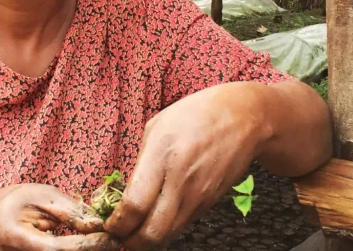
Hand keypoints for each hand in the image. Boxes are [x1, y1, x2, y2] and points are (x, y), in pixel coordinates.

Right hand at [0, 184, 117, 250]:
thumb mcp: (44, 197)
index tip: (111, 237)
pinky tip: (93, 246)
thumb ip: (70, 212)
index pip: (57, 248)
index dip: (87, 245)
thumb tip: (100, 225)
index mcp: (13, 238)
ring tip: (107, 243)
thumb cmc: (18, 202)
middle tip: (116, 242)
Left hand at [104, 82, 270, 249]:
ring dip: (148, 239)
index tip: (109, 223)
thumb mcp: (157, 127)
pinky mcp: (209, 203)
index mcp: (162, 156)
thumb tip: (125, 193)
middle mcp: (181, 181)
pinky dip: (166, 227)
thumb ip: (140, 162)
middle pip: (152, 233)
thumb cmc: (195, 114)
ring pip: (168, 235)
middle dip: (130, 242)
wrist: (243, 118)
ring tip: (135, 230)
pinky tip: (157, 217)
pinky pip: (182, 224)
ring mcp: (198, 195)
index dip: (117, 224)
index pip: (134, 206)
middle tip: (119, 236)